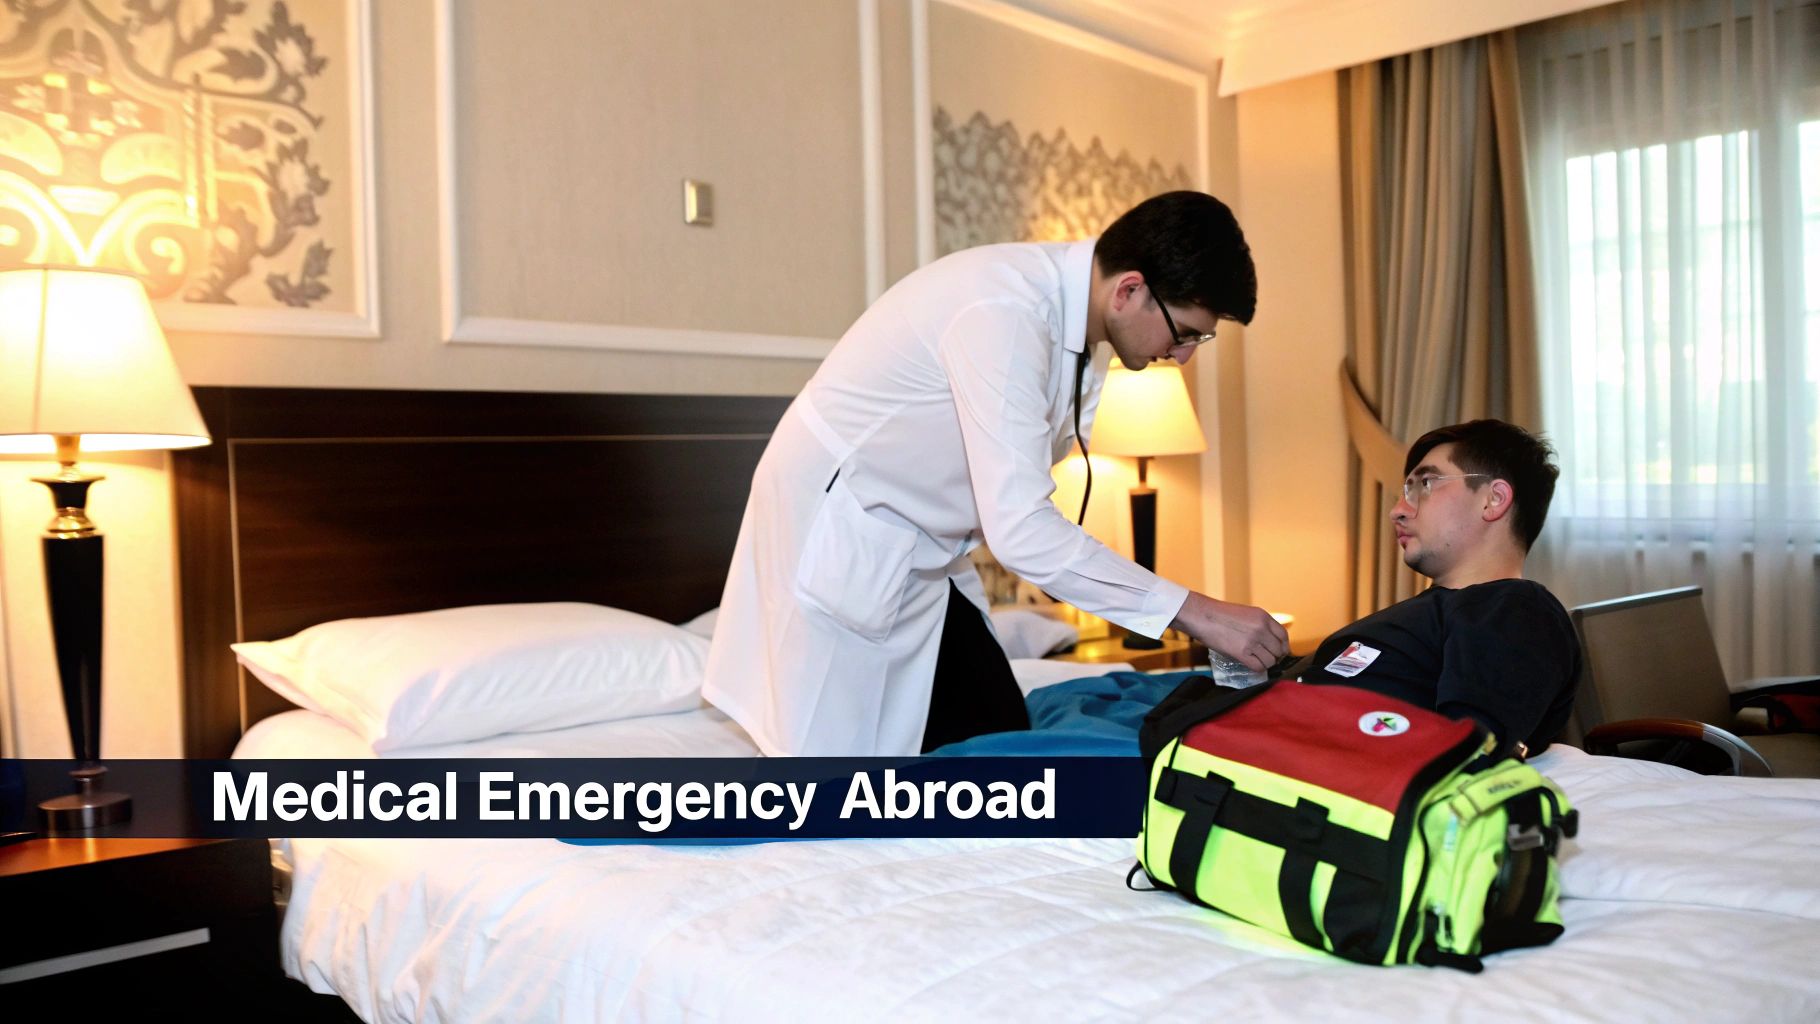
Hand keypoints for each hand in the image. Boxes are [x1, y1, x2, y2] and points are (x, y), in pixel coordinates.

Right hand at [1171, 592, 1288, 671]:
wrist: (1201, 615)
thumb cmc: (1219, 614)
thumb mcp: (1246, 614)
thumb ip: (1259, 625)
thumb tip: (1268, 641)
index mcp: (1263, 617)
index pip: (1283, 635)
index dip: (1283, 646)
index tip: (1279, 651)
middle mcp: (1261, 628)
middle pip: (1279, 650)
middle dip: (1274, 657)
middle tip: (1265, 658)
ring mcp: (1252, 641)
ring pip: (1270, 661)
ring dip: (1265, 663)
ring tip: (1256, 661)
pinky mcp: (1241, 653)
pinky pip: (1258, 667)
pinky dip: (1256, 668)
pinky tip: (1249, 663)